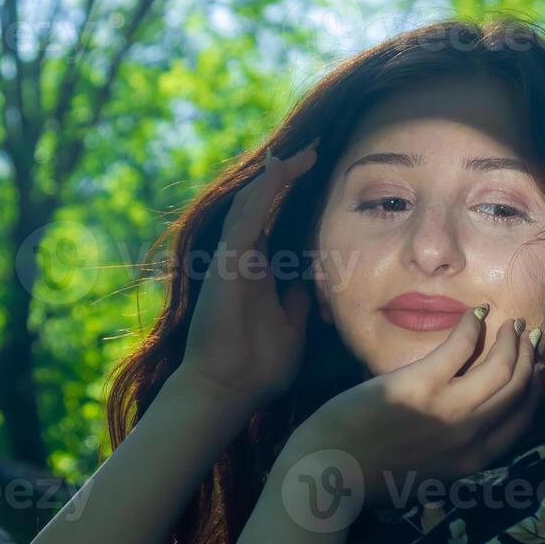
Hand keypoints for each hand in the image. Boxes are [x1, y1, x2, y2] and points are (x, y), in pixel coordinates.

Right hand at [177, 141, 319, 408]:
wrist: (228, 391)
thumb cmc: (258, 367)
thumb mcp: (292, 327)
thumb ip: (298, 301)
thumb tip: (313, 281)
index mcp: (257, 271)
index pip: (276, 223)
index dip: (294, 197)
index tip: (319, 174)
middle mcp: (242, 259)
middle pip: (264, 206)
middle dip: (286, 178)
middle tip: (314, 151)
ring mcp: (230, 259)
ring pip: (252, 206)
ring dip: (276, 178)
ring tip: (301, 154)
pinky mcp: (225, 264)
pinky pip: (245, 221)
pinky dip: (263, 195)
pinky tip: (280, 173)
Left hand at [281, 306, 540, 508]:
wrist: (328, 471)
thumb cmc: (369, 475)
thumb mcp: (425, 477)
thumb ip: (451, 455)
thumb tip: (466, 428)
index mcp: (471, 463)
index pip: (520, 422)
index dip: (533, 390)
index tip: (534, 369)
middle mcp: (469, 438)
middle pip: (516, 390)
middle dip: (529, 358)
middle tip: (529, 336)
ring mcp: (448, 411)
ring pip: (500, 367)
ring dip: (510, 340)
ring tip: (510, 323)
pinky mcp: (422, 385)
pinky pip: (461, 347)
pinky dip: (473, 326)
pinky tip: (474, 314)